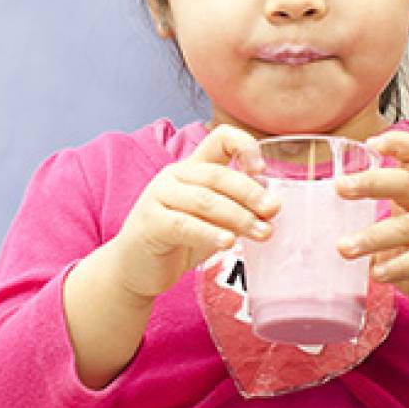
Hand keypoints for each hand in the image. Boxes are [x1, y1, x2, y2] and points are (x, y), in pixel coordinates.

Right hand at [107, 124, 275, 300]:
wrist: (135, 269)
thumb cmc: (178, 242)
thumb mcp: (212, 220)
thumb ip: (235, 208)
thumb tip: (271, 204)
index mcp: (192, 168)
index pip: (220, 138)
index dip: (244, 146)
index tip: (262, 171)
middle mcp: (174, 176)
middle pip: (217, 174)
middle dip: (250, 192)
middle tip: (273, 211)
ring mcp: (159, 197)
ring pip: (205, 200)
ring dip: (238, 216)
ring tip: (262, 233)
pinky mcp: (151, 223)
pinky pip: (185, 225)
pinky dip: (210, 232)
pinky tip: (228, 243)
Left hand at [338, 131, 408, 326]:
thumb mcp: (400, 238)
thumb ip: (375, 230)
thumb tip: (330, 235)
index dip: (398, 144)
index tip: (371, 142)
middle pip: (407, 184)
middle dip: (371, 182)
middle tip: (339, 187)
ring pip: (407, 227)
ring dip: (372, 237)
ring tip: (344, 248)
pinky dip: (397, 266)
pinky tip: (377, 274)